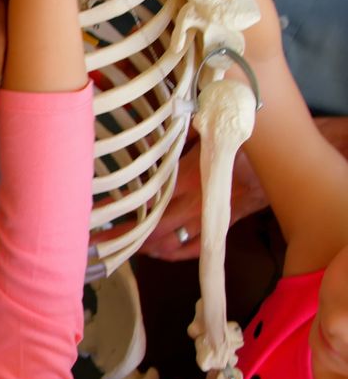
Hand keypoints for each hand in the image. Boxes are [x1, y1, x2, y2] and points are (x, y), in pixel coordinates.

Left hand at [100, 139, 267, 260]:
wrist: (281, 162)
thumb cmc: (237, 142)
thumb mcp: (206, 134)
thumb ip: (177, 137)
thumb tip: (150, 124)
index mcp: (192, 177)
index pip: (149, 200)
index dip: (122, 211)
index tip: (98, 216)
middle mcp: (199, 204)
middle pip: (153, 228)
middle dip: (124, 236)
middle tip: (97, 241)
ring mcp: (211, 220)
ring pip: (171, 243)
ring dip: (144, 247)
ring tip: (119, 246)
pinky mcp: (222, 229)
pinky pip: (193, 250)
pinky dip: (171, 254)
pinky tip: (153, 252)